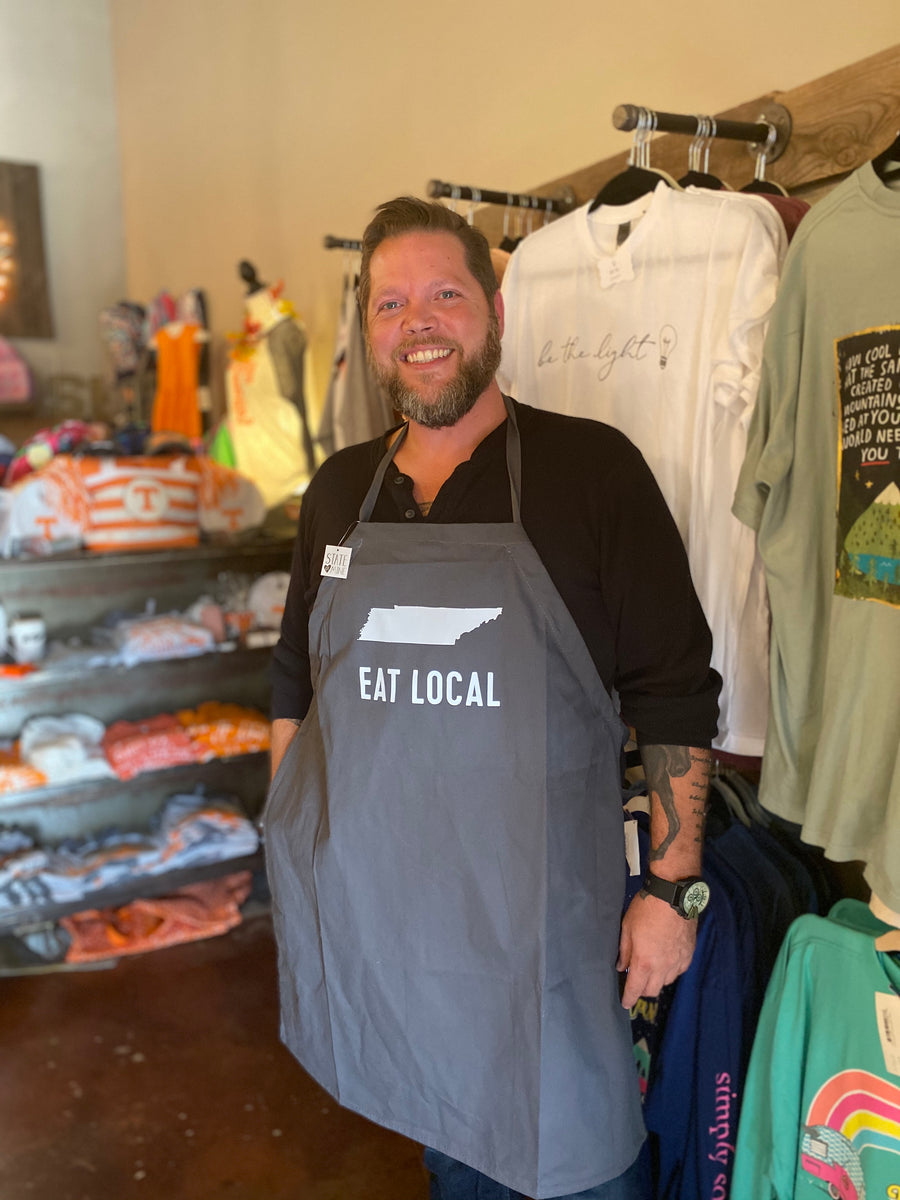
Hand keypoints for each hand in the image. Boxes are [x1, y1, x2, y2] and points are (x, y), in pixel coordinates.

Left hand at [616, 889, 697, 1009]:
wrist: (673, 894)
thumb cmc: (646, 908)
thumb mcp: (627, 927)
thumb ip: (625, 950)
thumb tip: (622, 966)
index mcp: (644, 961)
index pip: (636, 989)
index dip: (629, 998)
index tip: (626, 1003)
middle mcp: (663, 967)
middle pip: (653, 991)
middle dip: (642, 990)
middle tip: (636, 981)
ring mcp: (678, 961)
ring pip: (667, 982)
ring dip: (657, 980)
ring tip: (651, 968)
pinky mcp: (689, 954)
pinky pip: (679, 971)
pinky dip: (670, 971)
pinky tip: (666, 961)